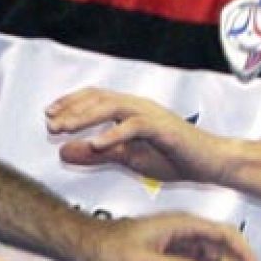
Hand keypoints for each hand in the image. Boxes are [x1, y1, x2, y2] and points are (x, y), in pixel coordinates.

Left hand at [46, 88, 227, 184]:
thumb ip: (98, 154)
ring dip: (85, 117)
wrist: (210, 163)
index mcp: (129, 110)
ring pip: (111, 106)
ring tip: (64, 128)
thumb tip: (63, 151)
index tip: (49, 114)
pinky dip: (113, 134)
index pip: (94, 98)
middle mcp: (137, 106)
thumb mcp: (129, 158)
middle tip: (50, 123)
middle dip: (71, 110)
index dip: (70, 103)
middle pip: (98, 98)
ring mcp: (150, 115)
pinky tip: (96, 144)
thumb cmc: (172, 157)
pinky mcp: (163, 128)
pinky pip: (134, 127)